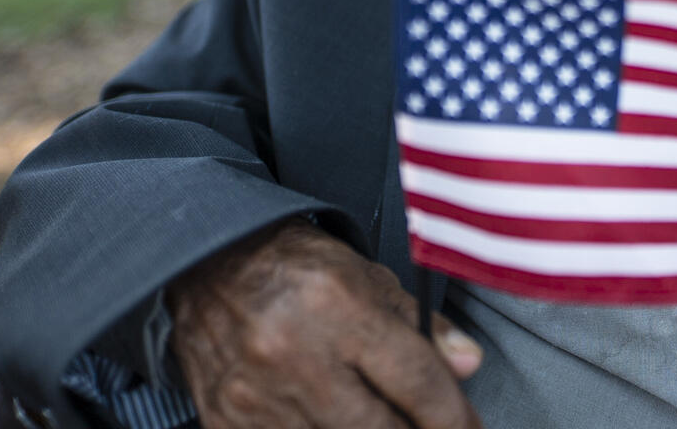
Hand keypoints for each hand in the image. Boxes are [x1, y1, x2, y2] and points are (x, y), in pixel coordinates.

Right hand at [167, 218, 483, 428]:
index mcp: (339, 307)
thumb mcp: (369, 279)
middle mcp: (295, 354)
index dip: (455, 417)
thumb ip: (423, 327)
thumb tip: (468, 365)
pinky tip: (333, 421)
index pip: (417, 382)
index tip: (469, 427)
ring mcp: (255, 397)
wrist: (207, 264)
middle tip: (428, 425)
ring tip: (382, 419)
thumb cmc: (297, 269)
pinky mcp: (225, 422)